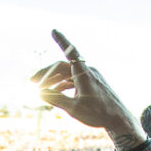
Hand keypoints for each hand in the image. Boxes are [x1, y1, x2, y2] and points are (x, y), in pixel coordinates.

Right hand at [31, 30, 147, 150]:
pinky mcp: (92, 84)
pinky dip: (63, 84)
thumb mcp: (73, 109)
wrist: (118, 120)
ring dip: (53, 80)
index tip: (53, 30)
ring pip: (67, 73)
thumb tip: (40, 93)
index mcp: (84, 74)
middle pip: (62, 66)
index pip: (70, 52)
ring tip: (40, 89)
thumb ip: (55, 99)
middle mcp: (88, 72)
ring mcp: (90, 77)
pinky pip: (74, 79)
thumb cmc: (98, 114)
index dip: (61, 41)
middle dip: (46, 73)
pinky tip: (54, 92)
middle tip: (31, 82)